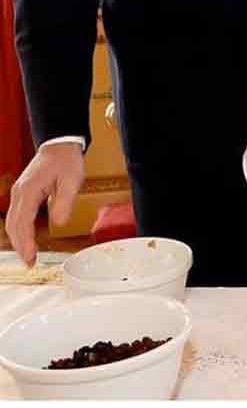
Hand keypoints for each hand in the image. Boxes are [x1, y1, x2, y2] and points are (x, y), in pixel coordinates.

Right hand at [5, 142, 84, 268]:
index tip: (31, 258)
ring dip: (18, 240)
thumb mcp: (72, 180)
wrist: (60, 144)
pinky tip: (26, 239)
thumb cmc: (67, 160)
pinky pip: (16, 215)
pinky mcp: (23, 192)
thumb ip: (65, 202)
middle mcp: (19, 193)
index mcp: (29, 191)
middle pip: (13, 225)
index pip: (22, 223)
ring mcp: (19, 192)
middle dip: (20, 246)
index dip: (25, 243)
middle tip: (30, 263)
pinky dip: (19, 230)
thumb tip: (59, 223)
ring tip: (28, 256)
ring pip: (12, 221)